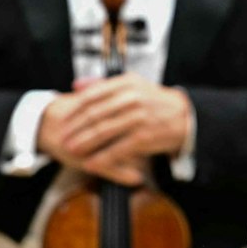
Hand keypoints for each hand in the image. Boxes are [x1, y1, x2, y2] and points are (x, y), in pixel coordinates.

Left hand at [37, 76, 191, 184]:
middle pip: (95, 114)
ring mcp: (138, 118)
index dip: (75, 110)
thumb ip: (103, 84)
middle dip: (76, 129)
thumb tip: (76, 85)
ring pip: (103, 132)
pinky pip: (117, 149)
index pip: (93, 95)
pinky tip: (90, 164)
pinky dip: (102, 158)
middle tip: (63, 138)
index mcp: (126, 83)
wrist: (183, 116)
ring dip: (84, 143)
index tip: (64, 120)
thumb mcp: (132, 85)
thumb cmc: (153, 102)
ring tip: (71, 150)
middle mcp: (131, 98)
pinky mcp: (143, 137)